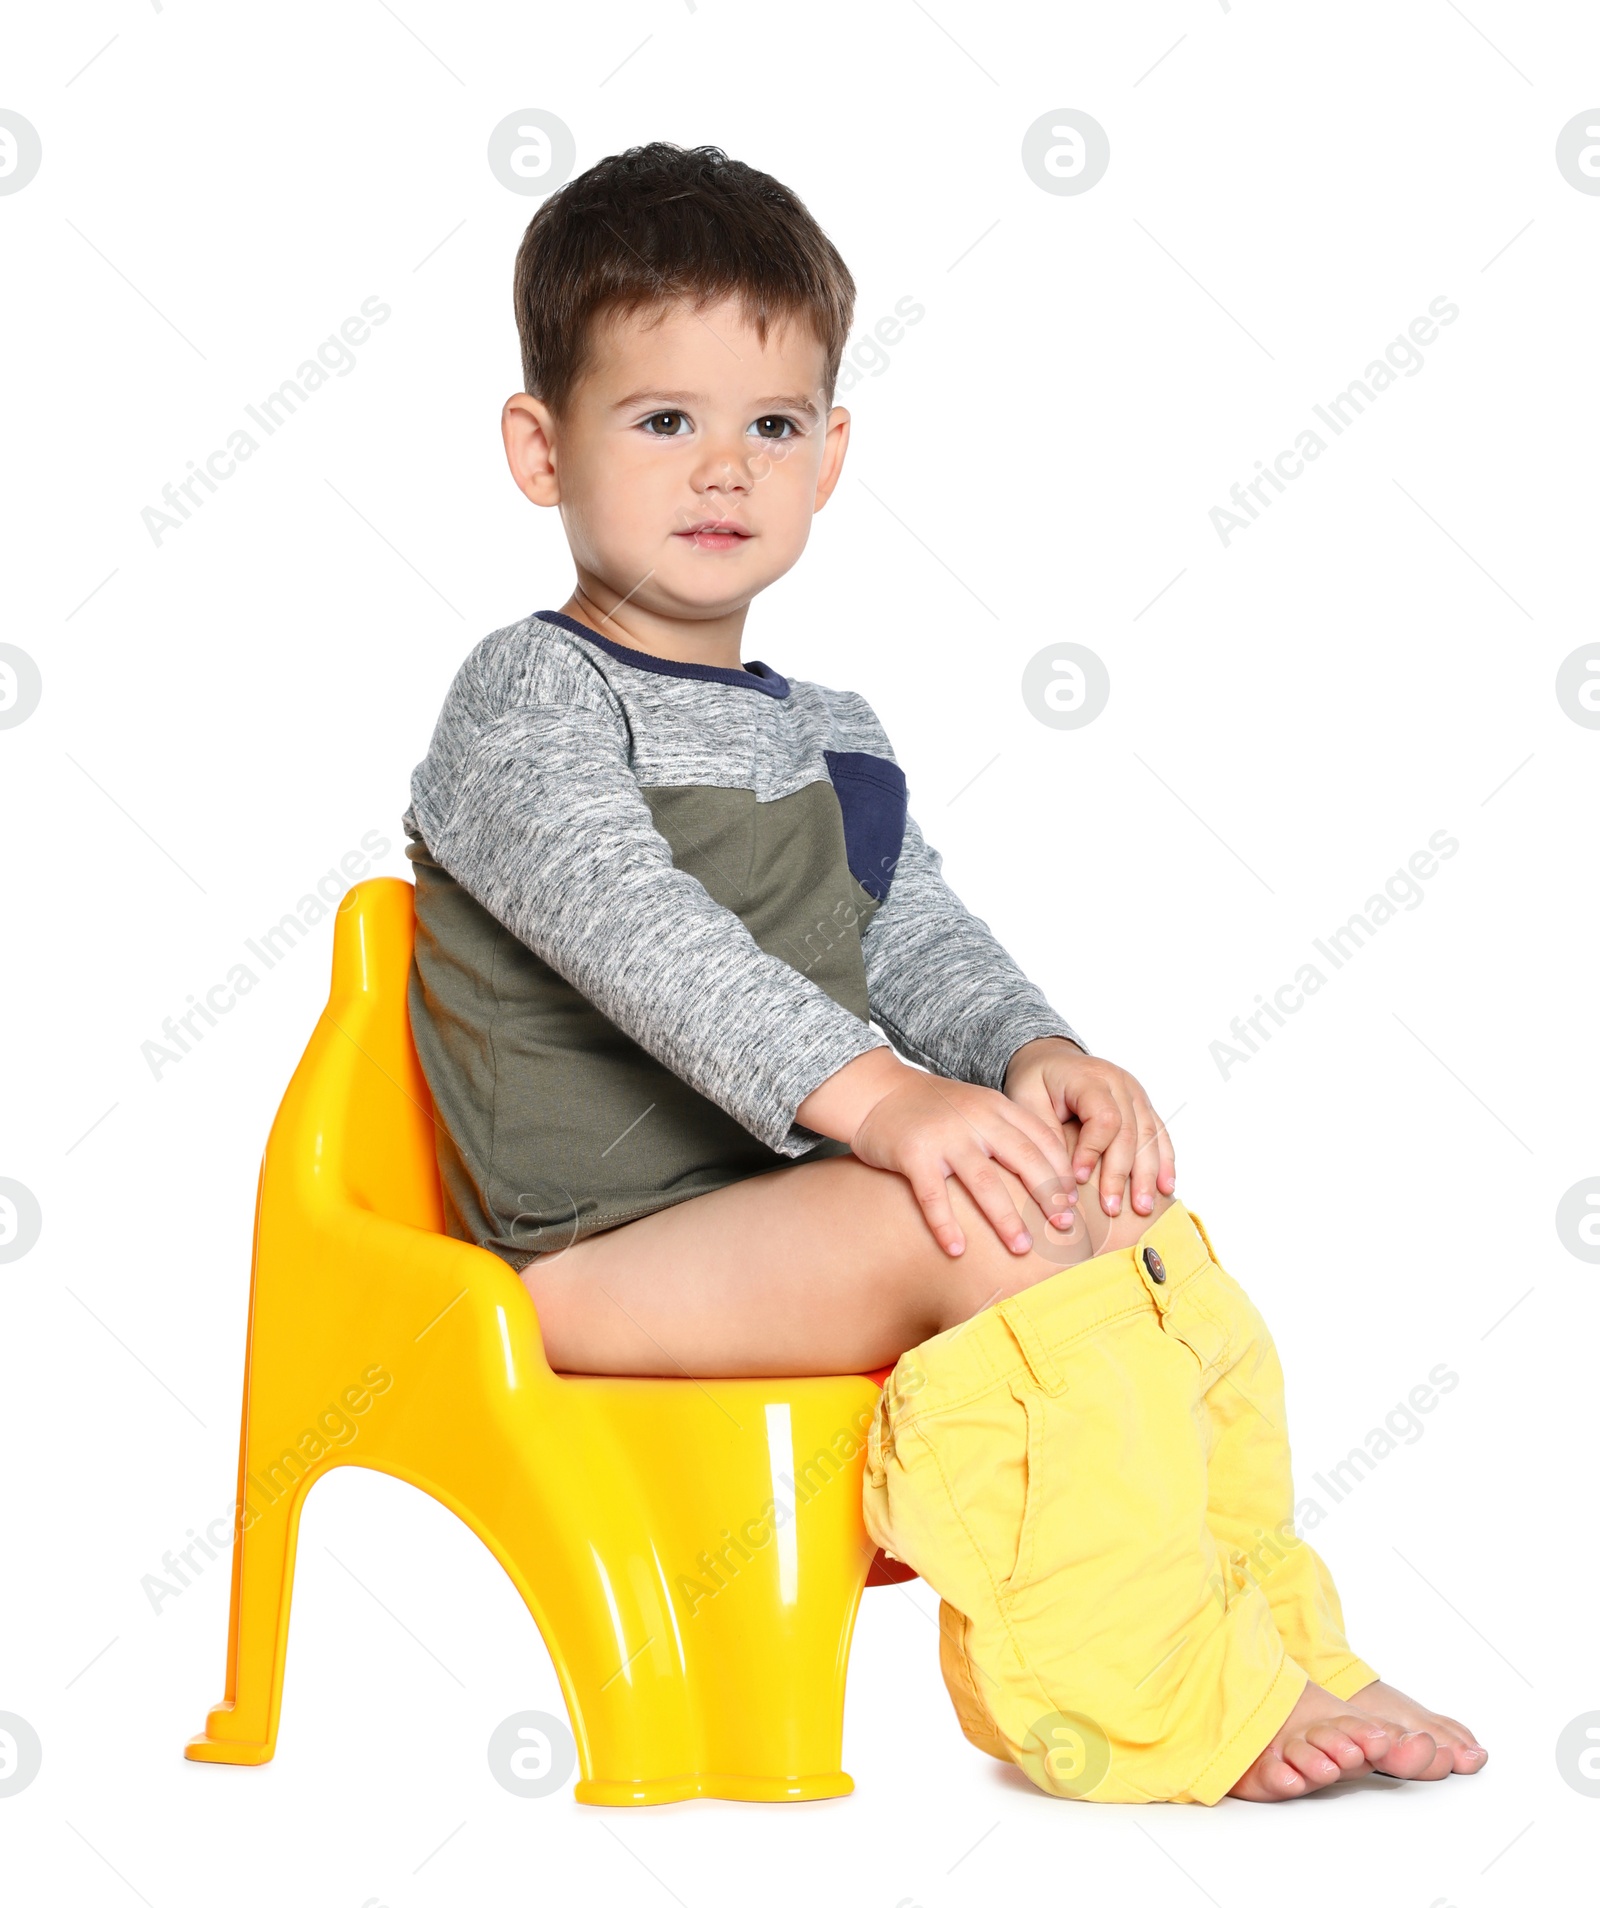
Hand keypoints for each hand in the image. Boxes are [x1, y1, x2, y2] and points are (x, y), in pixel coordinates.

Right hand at [796, 1048, 1079, 1257]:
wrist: (877, 1091)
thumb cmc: (933, 1109)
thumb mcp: (978, 1107)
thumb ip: (1009, 1131)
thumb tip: (1052, 1176)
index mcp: (996, 1108)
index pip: (1041, 1139)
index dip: (1062, 1172)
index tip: (1075, 1202)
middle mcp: (975, 1119)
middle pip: (1022, 1159)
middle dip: (1047, 1195)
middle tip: (1064, 1227)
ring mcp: (944, 1136)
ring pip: (983, 1182)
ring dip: (1005, 1219)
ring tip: (1021, 1248)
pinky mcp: (913, 1154)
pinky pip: (933, 1196)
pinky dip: (945, 1225)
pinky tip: (956, 1250)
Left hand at [1003, 1037, 1175, 1219]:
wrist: (1051, 1060)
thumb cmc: (1036, 1082)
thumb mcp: (1026, 1101)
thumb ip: (1045, 1135)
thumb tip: (1065, 1181)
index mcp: (1089, 1077)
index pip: (1103, 1118)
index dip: (1093, 1151)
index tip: (1077, 1178)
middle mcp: (1119, 1083)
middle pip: (1130, 1131)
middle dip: (1120, 1173)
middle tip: (1111, 1208)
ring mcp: (1135, 1093)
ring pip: (1149, 1136)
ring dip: (1147, 1174)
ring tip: (1143, 1207)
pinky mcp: (1143, 1106)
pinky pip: (1159, 1134)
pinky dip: (1164, 1162)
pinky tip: (1165, 1188)